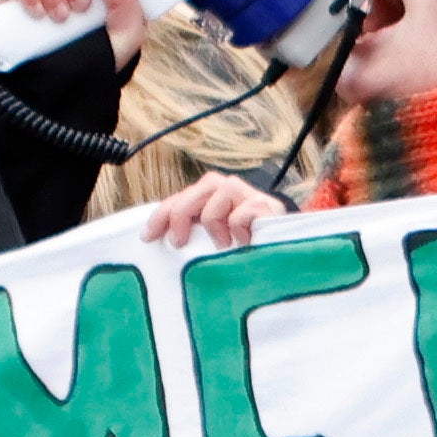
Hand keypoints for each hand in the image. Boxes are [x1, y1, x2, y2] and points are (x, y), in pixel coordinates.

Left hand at [144, 180, 272, 253]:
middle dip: (179, 218)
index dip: (161, 216)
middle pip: (192, 195)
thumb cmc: (247, 245)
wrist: (288, 248)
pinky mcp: (265, 206)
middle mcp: (228, 188)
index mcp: (212, 194)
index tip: (148, 237)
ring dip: (215, 229)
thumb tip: (158, 238)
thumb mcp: (214, 237)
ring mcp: (248, 195)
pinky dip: (237, 234)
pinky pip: (238, 218)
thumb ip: (193, 229)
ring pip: (213, 208)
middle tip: (179, 242)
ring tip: (225, 244)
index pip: (180, 198)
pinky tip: (246, 243)